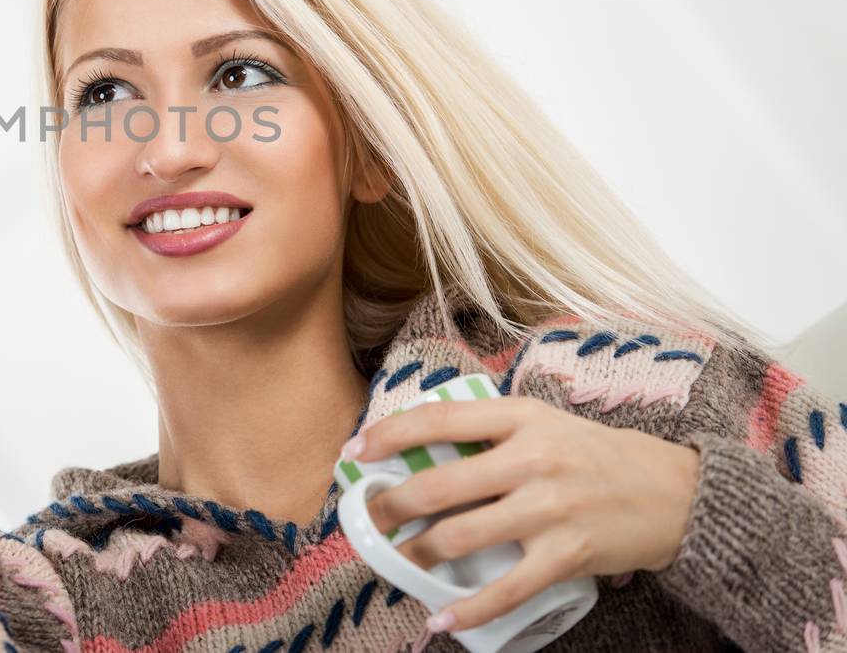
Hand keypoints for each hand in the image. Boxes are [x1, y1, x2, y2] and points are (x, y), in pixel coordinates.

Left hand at [344, 394, 700, 634]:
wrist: (678, 492)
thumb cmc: (598, 455)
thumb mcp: (545, 423)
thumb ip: (491, 430)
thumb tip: (423, 445)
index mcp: (521, 417)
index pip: (438, 419)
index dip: (389, 435)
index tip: (357, 451)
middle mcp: (531, 459)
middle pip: (438, 486)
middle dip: (391, 506)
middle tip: (371, 519)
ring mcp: (549, 508)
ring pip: (460, 537)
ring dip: (418, 555)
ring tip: (401, 562)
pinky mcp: (567, 554)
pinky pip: (506, 589)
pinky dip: (469, 609)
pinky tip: (440, 617)